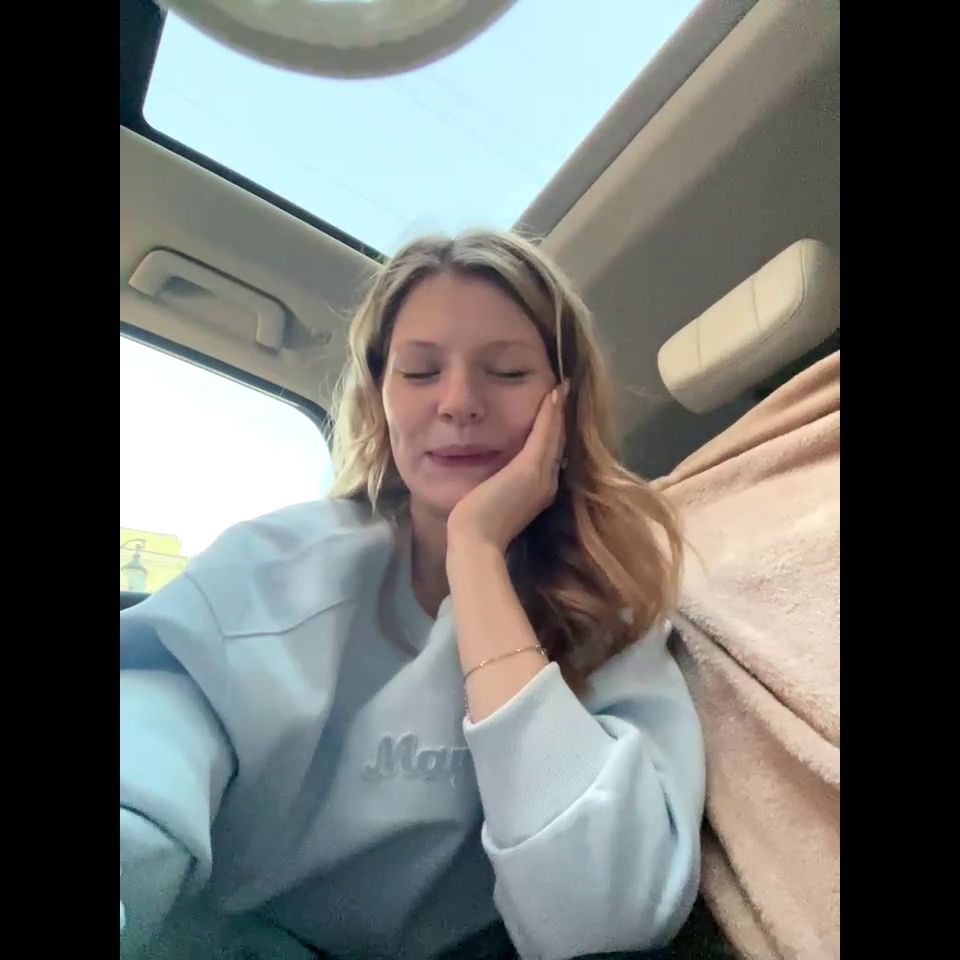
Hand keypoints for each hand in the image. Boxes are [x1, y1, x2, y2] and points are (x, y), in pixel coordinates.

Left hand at [447, 381, 566, 555]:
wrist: (475, 541)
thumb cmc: (477, 525)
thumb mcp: (493, 497)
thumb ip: (500, 483)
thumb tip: (497, 472)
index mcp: (540, 490)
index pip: (551, 454)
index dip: (556, 431)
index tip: (558, 409)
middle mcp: (547, 482)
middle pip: (558, 442)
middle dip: (562, 417)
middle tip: (565, 390)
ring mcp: (542, 476)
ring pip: (556, 435)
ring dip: (560, 409)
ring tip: (563, 387)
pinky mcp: (530, 469)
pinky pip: (546, 433)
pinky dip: (552, 412)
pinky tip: (556, 392)